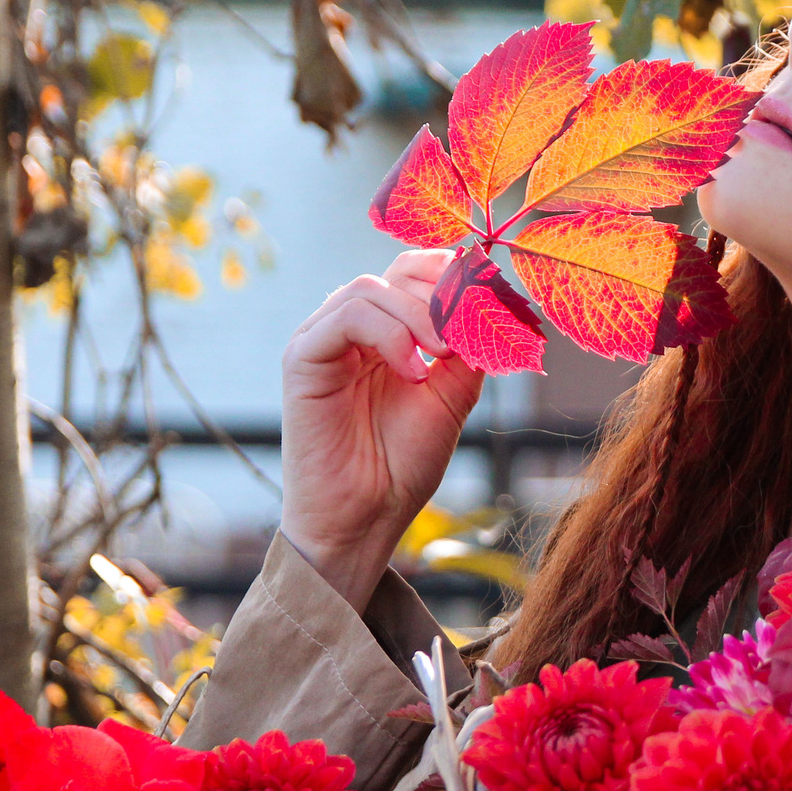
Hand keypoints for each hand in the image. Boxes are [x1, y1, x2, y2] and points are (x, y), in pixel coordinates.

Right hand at [278, 249, 485, 613]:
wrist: (364, 518)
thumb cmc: (403, 464)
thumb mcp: (453, 395)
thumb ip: (468, 346)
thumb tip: (489, 297)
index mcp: (387, 332)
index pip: (415, 272)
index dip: (451, 273)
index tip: (487, 297)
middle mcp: (353, 328)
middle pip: (396, 272)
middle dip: (441, 295)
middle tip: (467, 333)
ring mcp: (324, 340)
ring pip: (371, 288)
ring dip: (419, 315)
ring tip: (442, 357)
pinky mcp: (302, 358)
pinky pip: (347, 317)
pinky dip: (389, 335)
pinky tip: (412, 372)